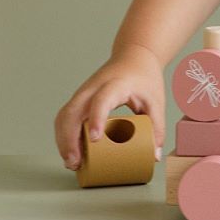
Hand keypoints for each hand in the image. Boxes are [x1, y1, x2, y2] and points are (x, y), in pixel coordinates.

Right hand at [54, 44, 165, 170]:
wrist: (134, 56)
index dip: (97, 118)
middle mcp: (94, 88)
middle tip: (75, 162)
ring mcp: (83, 93)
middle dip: (69, 139)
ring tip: (72, 162)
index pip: (102, 100)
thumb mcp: (156, 100)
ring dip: (63, 140)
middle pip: (73, 111)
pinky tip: (71, 152)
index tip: (95, 139)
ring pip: (64, 116)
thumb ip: (156, 127)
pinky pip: (65, 118)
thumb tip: (154, 156)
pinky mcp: (79, 99)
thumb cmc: (144, 78)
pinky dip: (64, 135)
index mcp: (116, 84)